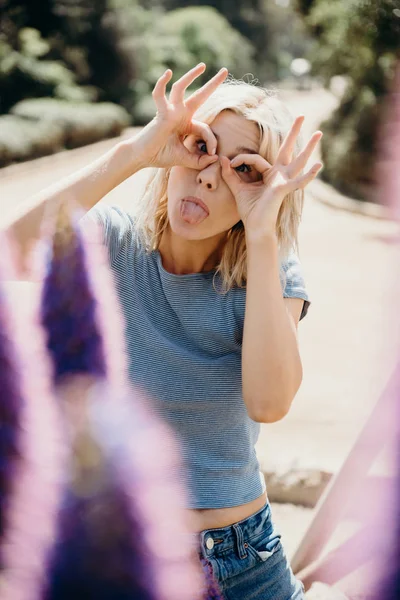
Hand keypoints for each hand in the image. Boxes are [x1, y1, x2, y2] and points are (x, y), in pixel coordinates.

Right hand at [132, 63, 227, 169]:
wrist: (142, 157)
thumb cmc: (160, 156)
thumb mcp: (185, 159)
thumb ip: (200, 161)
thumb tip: (216, 159)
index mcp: (186, 124)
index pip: (205, 128)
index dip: (212, 140)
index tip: (213, 154)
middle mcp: (180, 114)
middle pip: (199, 96)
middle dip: (212, 84)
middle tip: (225, 70)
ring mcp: (170, 112)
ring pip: (181, 89)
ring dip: (191, 76)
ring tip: (202, 66)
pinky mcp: (160, 113)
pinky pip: (160, 95)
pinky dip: (162, 84)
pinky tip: (168, 73)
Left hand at [220, 116, 322, 240]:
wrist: (255, 227)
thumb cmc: (250, 210)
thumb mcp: (237, 189)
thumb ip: (230, 175)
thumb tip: (222, 159)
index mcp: (268, 174)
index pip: (254, 158)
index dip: (240, 159)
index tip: (229, 165)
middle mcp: (279, 175)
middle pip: (287, 150)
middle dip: (293, 133)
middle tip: (302, 115)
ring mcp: (284, 181)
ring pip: (297, 160)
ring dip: (308, 147)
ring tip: (320, 133)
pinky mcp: (283, 189)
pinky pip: (298, 181)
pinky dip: (308, 175)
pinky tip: (318, 166)